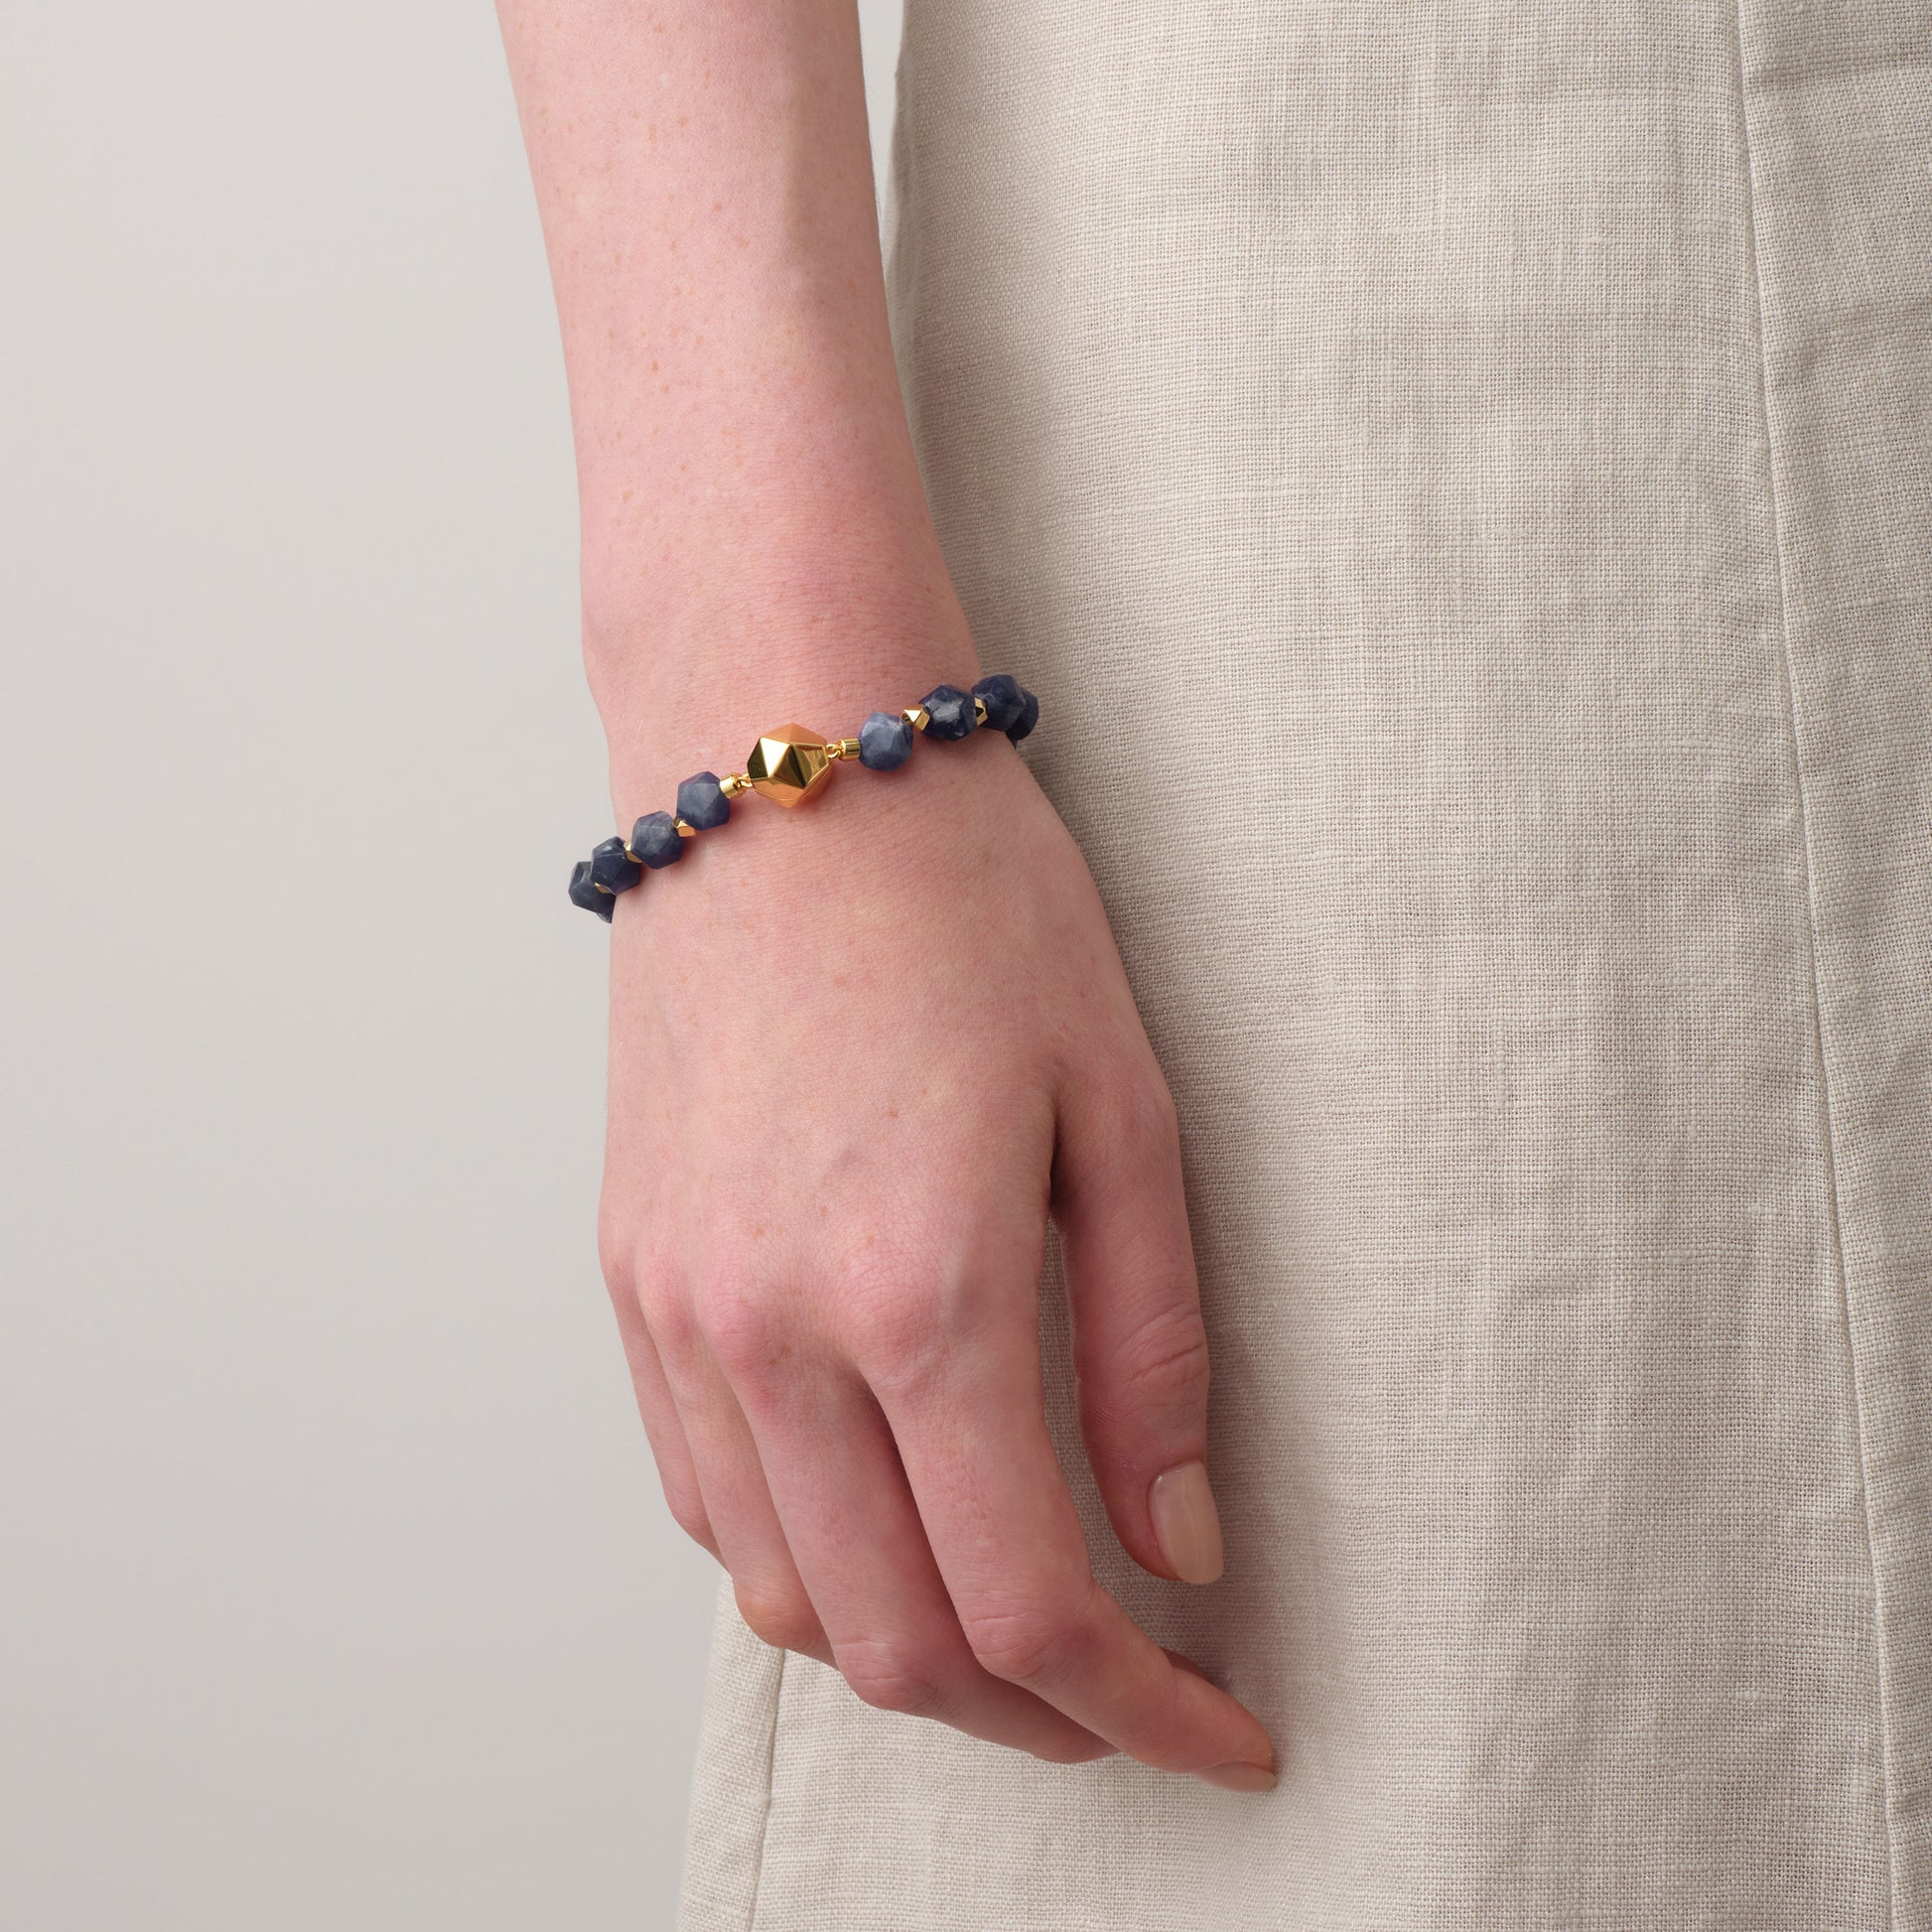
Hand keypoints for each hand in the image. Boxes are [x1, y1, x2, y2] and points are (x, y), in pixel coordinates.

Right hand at [597, 715, 1276, 1788]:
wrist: (779, 761)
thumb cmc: (968, 900)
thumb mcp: (1124, 1109)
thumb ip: (1152, 1350)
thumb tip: (1178, 1541)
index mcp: (921, 1291)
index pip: (1030, 1605)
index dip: (1144, 1712)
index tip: (1224, 1735)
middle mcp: (771, 1331)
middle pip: (895, 1642)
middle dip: (1035, 1714)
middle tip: (1135, 1694)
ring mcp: (680, 1311)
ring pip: (783, 1597)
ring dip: (912, 1649)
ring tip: (1016, 1613)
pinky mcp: (630, 1275)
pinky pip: (703, 1496)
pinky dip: (805, 1559)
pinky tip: (884, 1515)